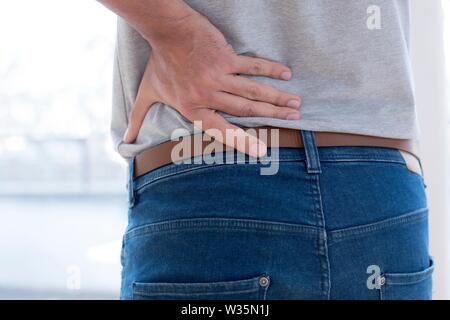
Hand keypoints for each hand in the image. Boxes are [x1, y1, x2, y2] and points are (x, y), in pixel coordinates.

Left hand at [123, 13, 300, 156]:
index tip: (263, 151)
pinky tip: (286, 74)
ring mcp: (218, 76)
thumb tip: (125, 142)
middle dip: (272, 116)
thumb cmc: (159, 64)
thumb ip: (138, 119)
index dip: (243, 141)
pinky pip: (252, 66)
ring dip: (276, 98)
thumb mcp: (146, 93)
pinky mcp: (226, 57)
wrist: (166, 32)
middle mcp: (208, 95)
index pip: (221, 129)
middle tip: (294, 120)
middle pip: (246, 109)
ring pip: (253, 90)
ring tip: (296, 104)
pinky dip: (269, 70)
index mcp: (193, 108)